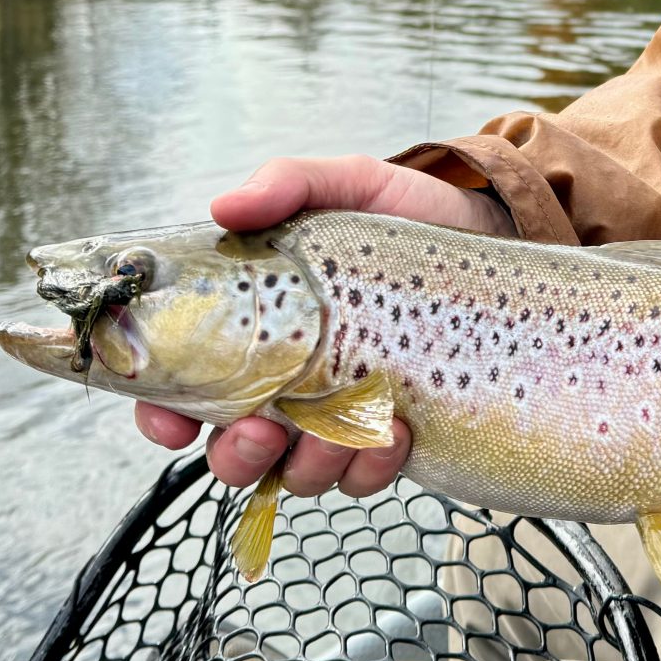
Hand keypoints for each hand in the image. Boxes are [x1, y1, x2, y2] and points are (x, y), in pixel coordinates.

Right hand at [135, 153, 510, 497]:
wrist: (497, 234)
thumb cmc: (412, 212)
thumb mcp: (351, 184)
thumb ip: (290, 185)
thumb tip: (226, 206)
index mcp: (260, 326)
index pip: (186, 382)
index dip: (162, 411)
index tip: (171, 422)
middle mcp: (290, 378)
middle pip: (232, 446)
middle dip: (236, 455)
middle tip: (262, 431)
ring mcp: (341, 411)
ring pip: (296, 473)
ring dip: (308, 466)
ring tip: (340, 432)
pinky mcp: (393, 431)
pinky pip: (364, 476)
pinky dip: (370, 467)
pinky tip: (394, 433)